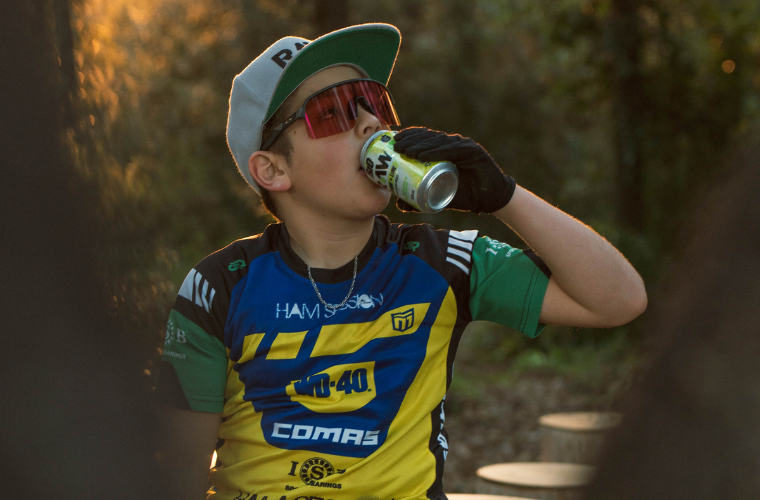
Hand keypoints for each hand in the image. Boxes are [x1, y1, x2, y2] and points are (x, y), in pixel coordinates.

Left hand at [392, 127, 515, 213]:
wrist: (491, 201)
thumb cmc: (466, 195)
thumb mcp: (440, 197)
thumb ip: (421, 199)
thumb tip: (399, 205)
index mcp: (447, 149)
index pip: (426, 138)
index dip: (410, 137)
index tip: (393, 142)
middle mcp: (455, 144)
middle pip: (429, 137)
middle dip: (410, 139)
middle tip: (394, 145)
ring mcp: (464, 146)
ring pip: (438, 142)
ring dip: (419, 145)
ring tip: (404, 150)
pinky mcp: (473, 152)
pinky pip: (451, 150)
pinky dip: (435, 152)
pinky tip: (422, 156)